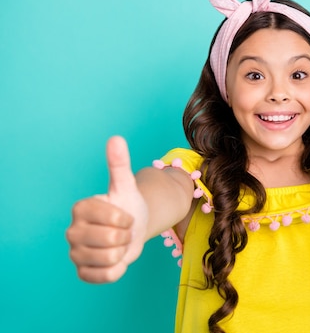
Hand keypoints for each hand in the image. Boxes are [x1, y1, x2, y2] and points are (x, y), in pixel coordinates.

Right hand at [66, 136, 148, 282]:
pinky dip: (116, 269)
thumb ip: (119, 163)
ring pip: (109, 259)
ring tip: (119, 243)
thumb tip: (116, 138)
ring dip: (122, 252)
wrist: (132, 228)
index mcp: (81, 208)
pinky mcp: (81, 272)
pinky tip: (115, 259)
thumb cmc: (128, 205)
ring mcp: (74, 253)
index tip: (124, 215)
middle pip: (111, 241)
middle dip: (126, 237)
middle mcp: (72, 231)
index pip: (114, 219)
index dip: (127, 219)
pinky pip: (104, 276)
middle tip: (123, 231)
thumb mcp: (126, 185)